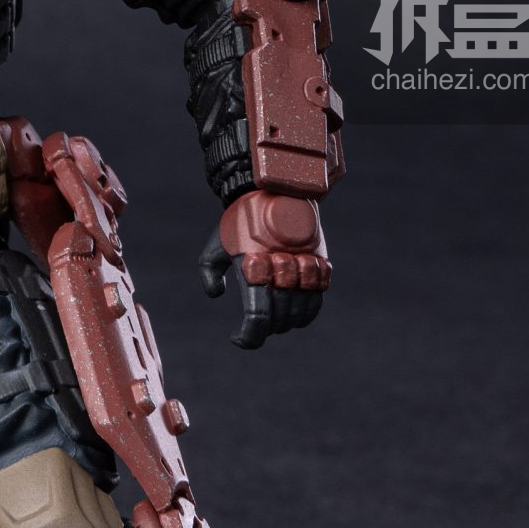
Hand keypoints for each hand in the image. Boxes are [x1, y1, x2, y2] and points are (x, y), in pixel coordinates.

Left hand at [199, 191, 329, 349]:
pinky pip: (318, 297)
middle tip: (253, 328)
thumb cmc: (238, 221)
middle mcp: (281, 267)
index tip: (236, 339)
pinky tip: (294, 313)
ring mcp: (303, 264)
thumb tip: (217, 296)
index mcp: (253, 266)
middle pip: (280, 317)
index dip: (249, 336)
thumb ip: (209, 273)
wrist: (272, 189)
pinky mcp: (319, 260)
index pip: (258, 316)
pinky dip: (307, 311)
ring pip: (302, 310)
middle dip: (266, 329)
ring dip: (288, 323)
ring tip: (274, 322)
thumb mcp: (214, 246)